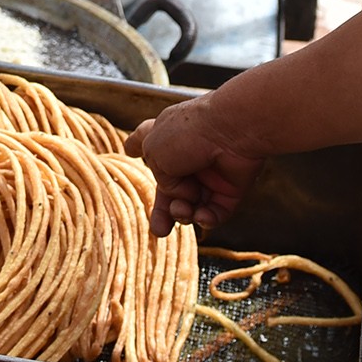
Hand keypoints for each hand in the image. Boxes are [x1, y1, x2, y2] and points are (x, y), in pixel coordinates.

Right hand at [134, 96, 268, 235]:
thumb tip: (178, 196)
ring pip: (192, 205)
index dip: (136, 145)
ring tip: (182, 210)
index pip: (146, 140)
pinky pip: (215, 212)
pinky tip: (201, 216)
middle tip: (159, 230)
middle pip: (171, 189)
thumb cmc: (190, 134)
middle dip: (164, 211)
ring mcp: (210, 173)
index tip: (130, 149)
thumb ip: (161, 179)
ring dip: (183, 214)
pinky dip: (206, 218)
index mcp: (165, 137)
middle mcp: (187, 155)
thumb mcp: (154, 152)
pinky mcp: (231, 189)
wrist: (231, 131)